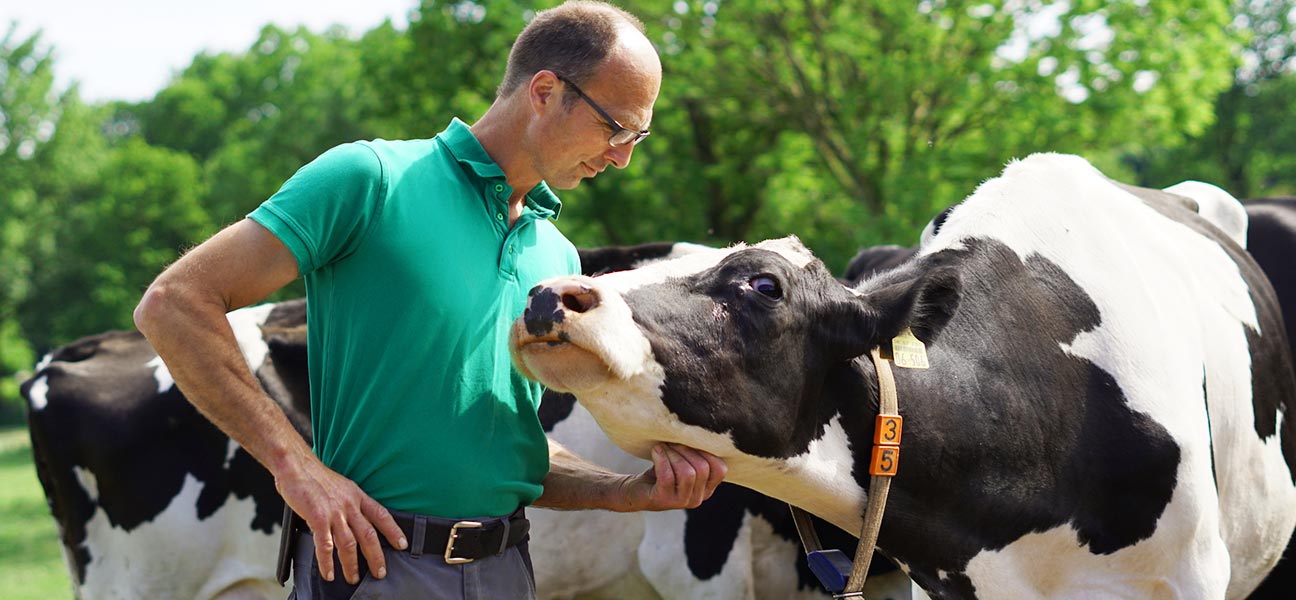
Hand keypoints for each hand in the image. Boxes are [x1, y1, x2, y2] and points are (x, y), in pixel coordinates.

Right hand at [275, 458, 407, 583]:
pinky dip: (327, 562)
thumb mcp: (342, 486)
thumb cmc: (315, 477)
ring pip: (349, 544)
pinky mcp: (317, 518)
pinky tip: (329, 573)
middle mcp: (349, 505)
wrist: (296, 466)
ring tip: (352, 578)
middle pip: (369, 535)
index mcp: (357, 496)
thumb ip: (349, 502)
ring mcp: (334, 512)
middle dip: (376, 556)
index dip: (393, 530)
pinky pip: (325, 545)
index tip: (402, 544)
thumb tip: (354, 519)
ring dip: (351, 564)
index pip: (381, 515)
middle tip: (379, 573)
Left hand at [622, 443, 726, 510]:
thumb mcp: (683, 462)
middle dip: (686, 450)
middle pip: (703, 468)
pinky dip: (662, 459)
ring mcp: (681, 502)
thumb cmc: (662, 472)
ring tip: (663, 447)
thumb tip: (700, 428)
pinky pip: (668, 476)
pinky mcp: (664, 500)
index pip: (720, 469)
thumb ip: (695, 453)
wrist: (636, 490)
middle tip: (672, 441)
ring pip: (687, 473)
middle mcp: (697, 499)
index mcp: (706, 489)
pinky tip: (656, 451)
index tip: (690, 440)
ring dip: (674, 454)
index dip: (707, 451)